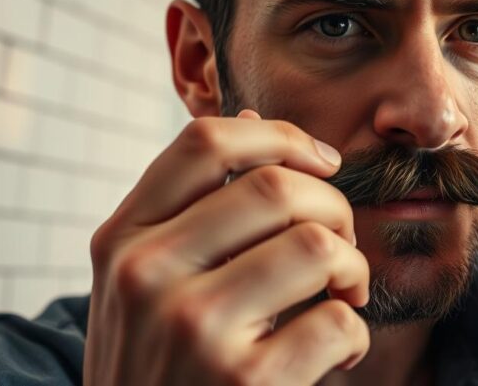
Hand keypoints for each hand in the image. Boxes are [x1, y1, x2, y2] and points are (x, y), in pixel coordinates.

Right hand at [84, 111, 370, 385]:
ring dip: (354, 269)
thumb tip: (252, 119)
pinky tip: (336, 349)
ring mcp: (192, 328)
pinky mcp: (242, 381)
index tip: (323, 161)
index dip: (281, 136)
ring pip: (319, 246)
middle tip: (341, 244)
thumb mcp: (145, 282)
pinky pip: (338, 322)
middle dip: (335, 207)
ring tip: (344, 294)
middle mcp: (146, 274)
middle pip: (277, 188)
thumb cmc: (156, 363)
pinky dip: (355, 333)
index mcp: (122, 239)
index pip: (205, 141)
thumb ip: (191, 205)